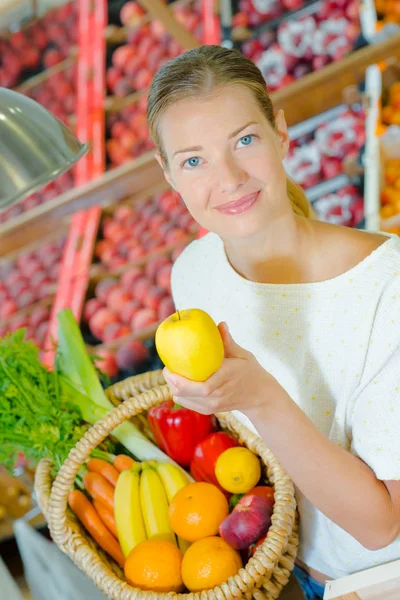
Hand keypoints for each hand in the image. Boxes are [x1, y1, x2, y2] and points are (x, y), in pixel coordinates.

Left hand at [162, 322, 279, 416]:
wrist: (259, 396)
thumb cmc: (250, 371)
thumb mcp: (243, 355)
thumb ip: (228, 341)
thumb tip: (220, 323)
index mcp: (225, 379)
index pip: (202, 387)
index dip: (181, 380)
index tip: (170, 367)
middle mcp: (217, 396)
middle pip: (186, 395)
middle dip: (171, 382)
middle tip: (167, 369)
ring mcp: (213, 406)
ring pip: (184, 400)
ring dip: (174, 388)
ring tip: (172, 375)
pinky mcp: (209, 410)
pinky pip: (188, 404)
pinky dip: (180, 394)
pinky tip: (179, 383)